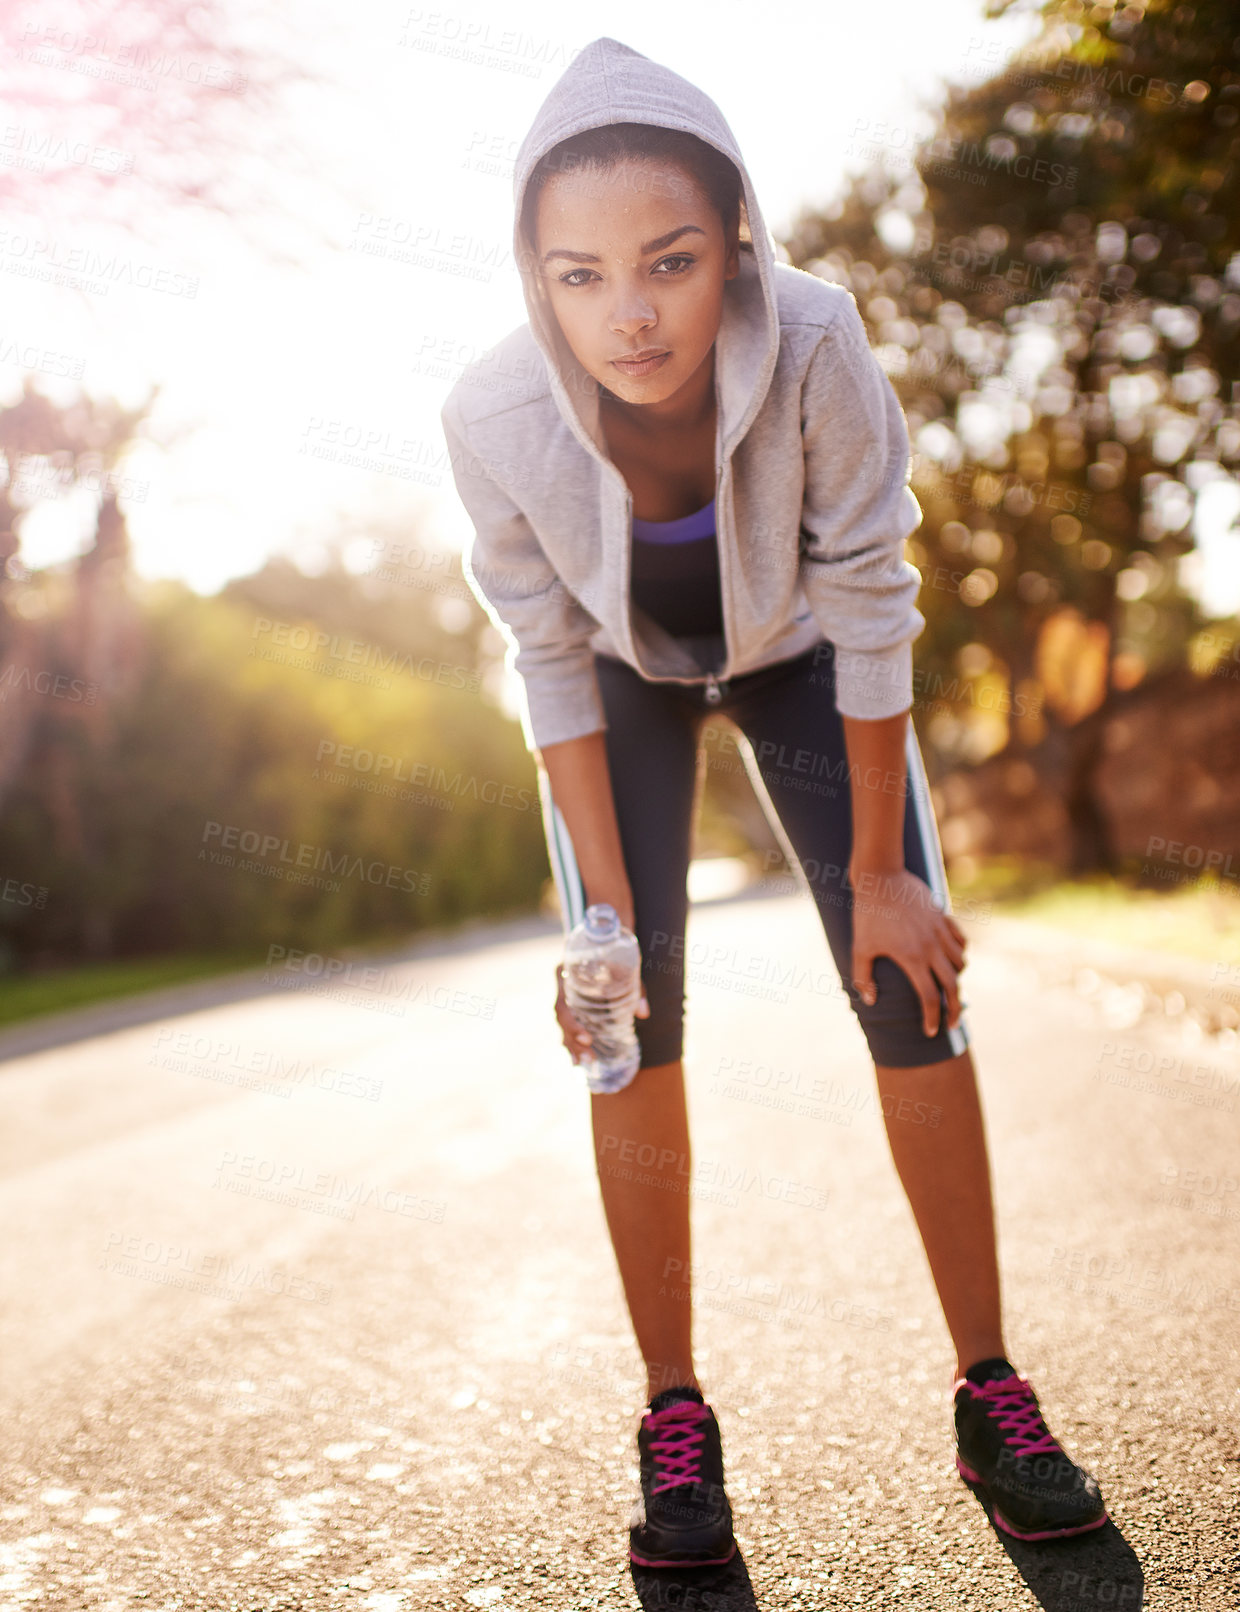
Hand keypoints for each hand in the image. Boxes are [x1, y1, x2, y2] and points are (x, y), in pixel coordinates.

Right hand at [556, 961, 649, 1065]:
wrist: (607, 939)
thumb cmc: (615, 951)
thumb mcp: (626, 964)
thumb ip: (635, 986)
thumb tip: (643, 1012)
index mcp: (566, 970)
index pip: (562, 1000)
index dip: (571, 1022)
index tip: (587, 1037)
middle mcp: (562, 984)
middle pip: (561, 1017)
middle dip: (574, 1039)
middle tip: (590, 1055)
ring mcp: (566, 996)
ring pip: (563, 1025)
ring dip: (573, 1045)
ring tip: (587, 1062)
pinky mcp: (573, 1005)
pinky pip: (568, 1026)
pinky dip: (573, 1043)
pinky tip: (579, 1061)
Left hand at [848, 867, 967, 1038]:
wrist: (881, 876)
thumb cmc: (866, 913)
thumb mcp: (859, 947)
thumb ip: (863, 977)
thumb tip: (871, 1002)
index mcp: (912, 958)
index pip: (930, 998)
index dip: (932, 1018)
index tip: (931, 1032)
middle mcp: (931, 947)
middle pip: (952, 986)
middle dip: (953, 1009)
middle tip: (951, 1025)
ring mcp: (940, 931)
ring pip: (960, 963)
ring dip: (957, 980)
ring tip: (949, 990)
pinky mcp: (942, 917)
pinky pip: (960, 941)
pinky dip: (960, 954)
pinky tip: (952, 960)